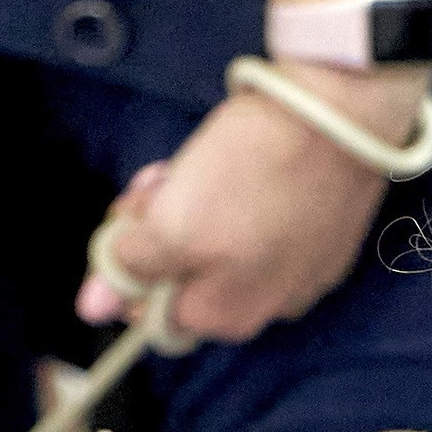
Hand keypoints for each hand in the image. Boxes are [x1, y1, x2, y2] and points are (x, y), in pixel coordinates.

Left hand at [75, 66, 430, 342]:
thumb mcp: (173, 225)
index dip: (128, 269)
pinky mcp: (328, 235)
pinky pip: (269, 229)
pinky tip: (246, 165)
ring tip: (198, 163)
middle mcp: (269, 310)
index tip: (128, 220)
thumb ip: (130, 269)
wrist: (341, 112)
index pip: (153, 314)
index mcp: (225, 319)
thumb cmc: (251, 173)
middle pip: (190, 281)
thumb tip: (91, 309)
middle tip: (161, 179)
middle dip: (163, 233)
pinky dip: (245, 201)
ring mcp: (304, 274)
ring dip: (198, 211)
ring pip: (227, 252)